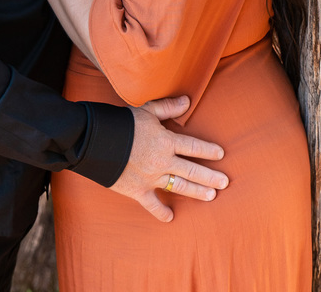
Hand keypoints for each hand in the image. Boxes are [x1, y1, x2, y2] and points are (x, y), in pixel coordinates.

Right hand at [109, 96, 228, 221]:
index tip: (221, 154)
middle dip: (210, 177)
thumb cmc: (122, 123)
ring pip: (179, 187)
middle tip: (225, 182)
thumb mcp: (146, 111)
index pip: (193, 146)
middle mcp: (163, 161)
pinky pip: (152, 204)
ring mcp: (151, 178)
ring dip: (196, 192)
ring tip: (211, 196)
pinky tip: (171, 218)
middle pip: (192, 170)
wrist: (95, 141)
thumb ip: (168, 108)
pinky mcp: (138, 190)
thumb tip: (188, 101)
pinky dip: (161, 212)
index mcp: (166, 141)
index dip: (208, 150)